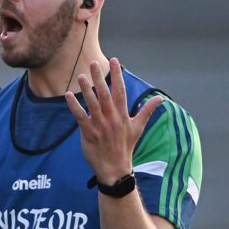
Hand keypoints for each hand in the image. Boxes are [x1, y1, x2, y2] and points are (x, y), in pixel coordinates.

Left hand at [64, 58, 162, 184]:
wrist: (115, 168)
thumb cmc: (126, 146)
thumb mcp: (138, 128)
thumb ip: (147, 111)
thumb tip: (160, 98)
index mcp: (123, 115)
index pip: (120, 90)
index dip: (117, 75)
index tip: (114, 61)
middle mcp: (111, 118)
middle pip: (105, 94)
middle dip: (99, 78)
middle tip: (93, 63)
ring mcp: (99, 125)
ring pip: (92, 103)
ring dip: (86, 89)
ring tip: (80, 76)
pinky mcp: (88, 132)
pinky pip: (80, 116)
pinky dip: (74, 105)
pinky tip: (68, 95)